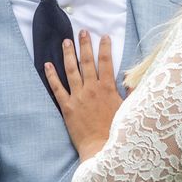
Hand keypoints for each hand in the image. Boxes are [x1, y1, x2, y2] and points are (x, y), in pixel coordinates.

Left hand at [44, 30, 121, 159]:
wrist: (102, 148)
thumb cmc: (117, 131)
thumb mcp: (129, 110)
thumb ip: (132, 94)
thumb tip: (134, 81)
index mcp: (108, 88)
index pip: (106, 62)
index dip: (104, 48)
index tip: (104, 36)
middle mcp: (92, 89)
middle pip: (87, 62)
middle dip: (84, 45)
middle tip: (82, 32)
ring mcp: (78, 97)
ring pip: (71, 71)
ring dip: (68, 55)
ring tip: (66, 42)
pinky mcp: (67, 107)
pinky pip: (57, 88)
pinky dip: (51, 76)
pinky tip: (47, 65)